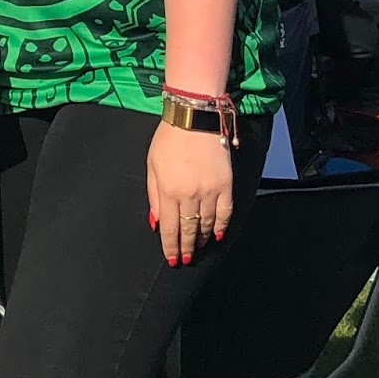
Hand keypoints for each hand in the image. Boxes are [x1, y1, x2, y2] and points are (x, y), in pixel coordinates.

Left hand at [147, 123, 233, 267]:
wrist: (194, 117)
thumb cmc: (168, 139)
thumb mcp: (152, 166)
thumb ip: (154, 196)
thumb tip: (156, 222)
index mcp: (169, 191)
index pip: (170, 228)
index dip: (171, 247)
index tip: (173, 259)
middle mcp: (190, 195)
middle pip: (188, 229)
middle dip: (186, 247)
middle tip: (185, 259)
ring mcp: (210, 190)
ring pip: (207, 223)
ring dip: (201, 238)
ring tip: (198, 247)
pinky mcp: (226, 184)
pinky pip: (225, 212)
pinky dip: (221, 225)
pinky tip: (217, 234)